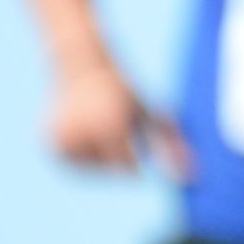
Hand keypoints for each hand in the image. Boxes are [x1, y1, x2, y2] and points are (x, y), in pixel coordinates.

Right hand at [44, 53, 187, 178]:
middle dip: (120, 157)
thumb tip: (192, 176)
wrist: (83, 66)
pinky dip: (84, 155)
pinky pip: (74, 165)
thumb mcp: (150, 113)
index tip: (136, 147)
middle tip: (116, 129)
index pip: (129, 165)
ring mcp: (62, 138)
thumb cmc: (125, 92)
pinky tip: (85, 131)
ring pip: (93, 170)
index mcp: (110, 123)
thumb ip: (171, 144)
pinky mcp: (50, 143)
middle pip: (111, 170)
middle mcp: (83, 131)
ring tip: (100, 128)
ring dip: (102, 157)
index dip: (137, 161)